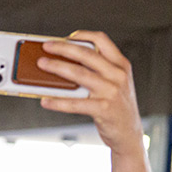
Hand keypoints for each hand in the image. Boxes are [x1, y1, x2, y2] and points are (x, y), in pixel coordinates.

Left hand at [36, 31, 143, 155]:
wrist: (129, 135)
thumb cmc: (117, 108)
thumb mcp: (116, 84)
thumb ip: (99, 71)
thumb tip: (65, 62)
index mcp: (121, 65)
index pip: (101, 40)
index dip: (82, 35)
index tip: (67, 37)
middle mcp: (118, 75)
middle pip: (85, 54)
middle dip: (62, 48)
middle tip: (46, 46)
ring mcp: (111, 92)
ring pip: (78, 74)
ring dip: (56, 67)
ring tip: (42, 65)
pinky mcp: (103, 109)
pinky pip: (75, 103)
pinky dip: (58, 102)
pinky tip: (46, 100)